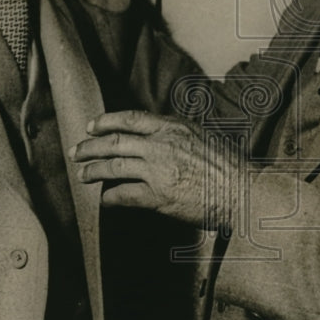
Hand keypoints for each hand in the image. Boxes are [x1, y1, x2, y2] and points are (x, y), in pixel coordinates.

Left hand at [71, 110, 237, 229]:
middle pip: (115, 143)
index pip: (130, 119)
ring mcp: (158, 171)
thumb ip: (177, 135)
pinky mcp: (158, 197)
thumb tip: (158, 137)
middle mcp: (161, 145)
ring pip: (113, 168)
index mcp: (173, 127)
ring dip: (93, 171)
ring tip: (82, 175)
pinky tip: (102, 201)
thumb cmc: (229, 167)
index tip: (91, 127)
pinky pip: (124, 195)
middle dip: (90, 147)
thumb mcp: (202, 137)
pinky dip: (109, 198)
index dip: (106, 122)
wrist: (243, 192)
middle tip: (76, 152)